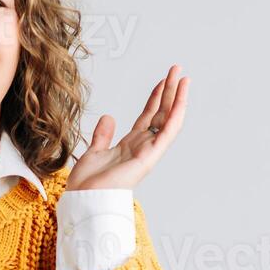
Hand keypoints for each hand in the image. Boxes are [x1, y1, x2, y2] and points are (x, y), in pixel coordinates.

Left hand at [65, 64, 190, 191]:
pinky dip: (175, 116)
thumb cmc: (88, 184)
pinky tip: (181, 100)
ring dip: (177, 99)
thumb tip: (108, 117)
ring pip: (168, 120)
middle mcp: (142, 147)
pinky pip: (167, 134)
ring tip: (183, 78)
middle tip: (177, 71)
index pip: (148, 117)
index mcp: (130, 146)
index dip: (156, 98)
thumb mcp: (94, 152)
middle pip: (161, 114)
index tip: (162, 81)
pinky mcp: (150, 157)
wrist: (86, 199)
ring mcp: (148, 152)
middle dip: (170, 92)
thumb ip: (103, 135)